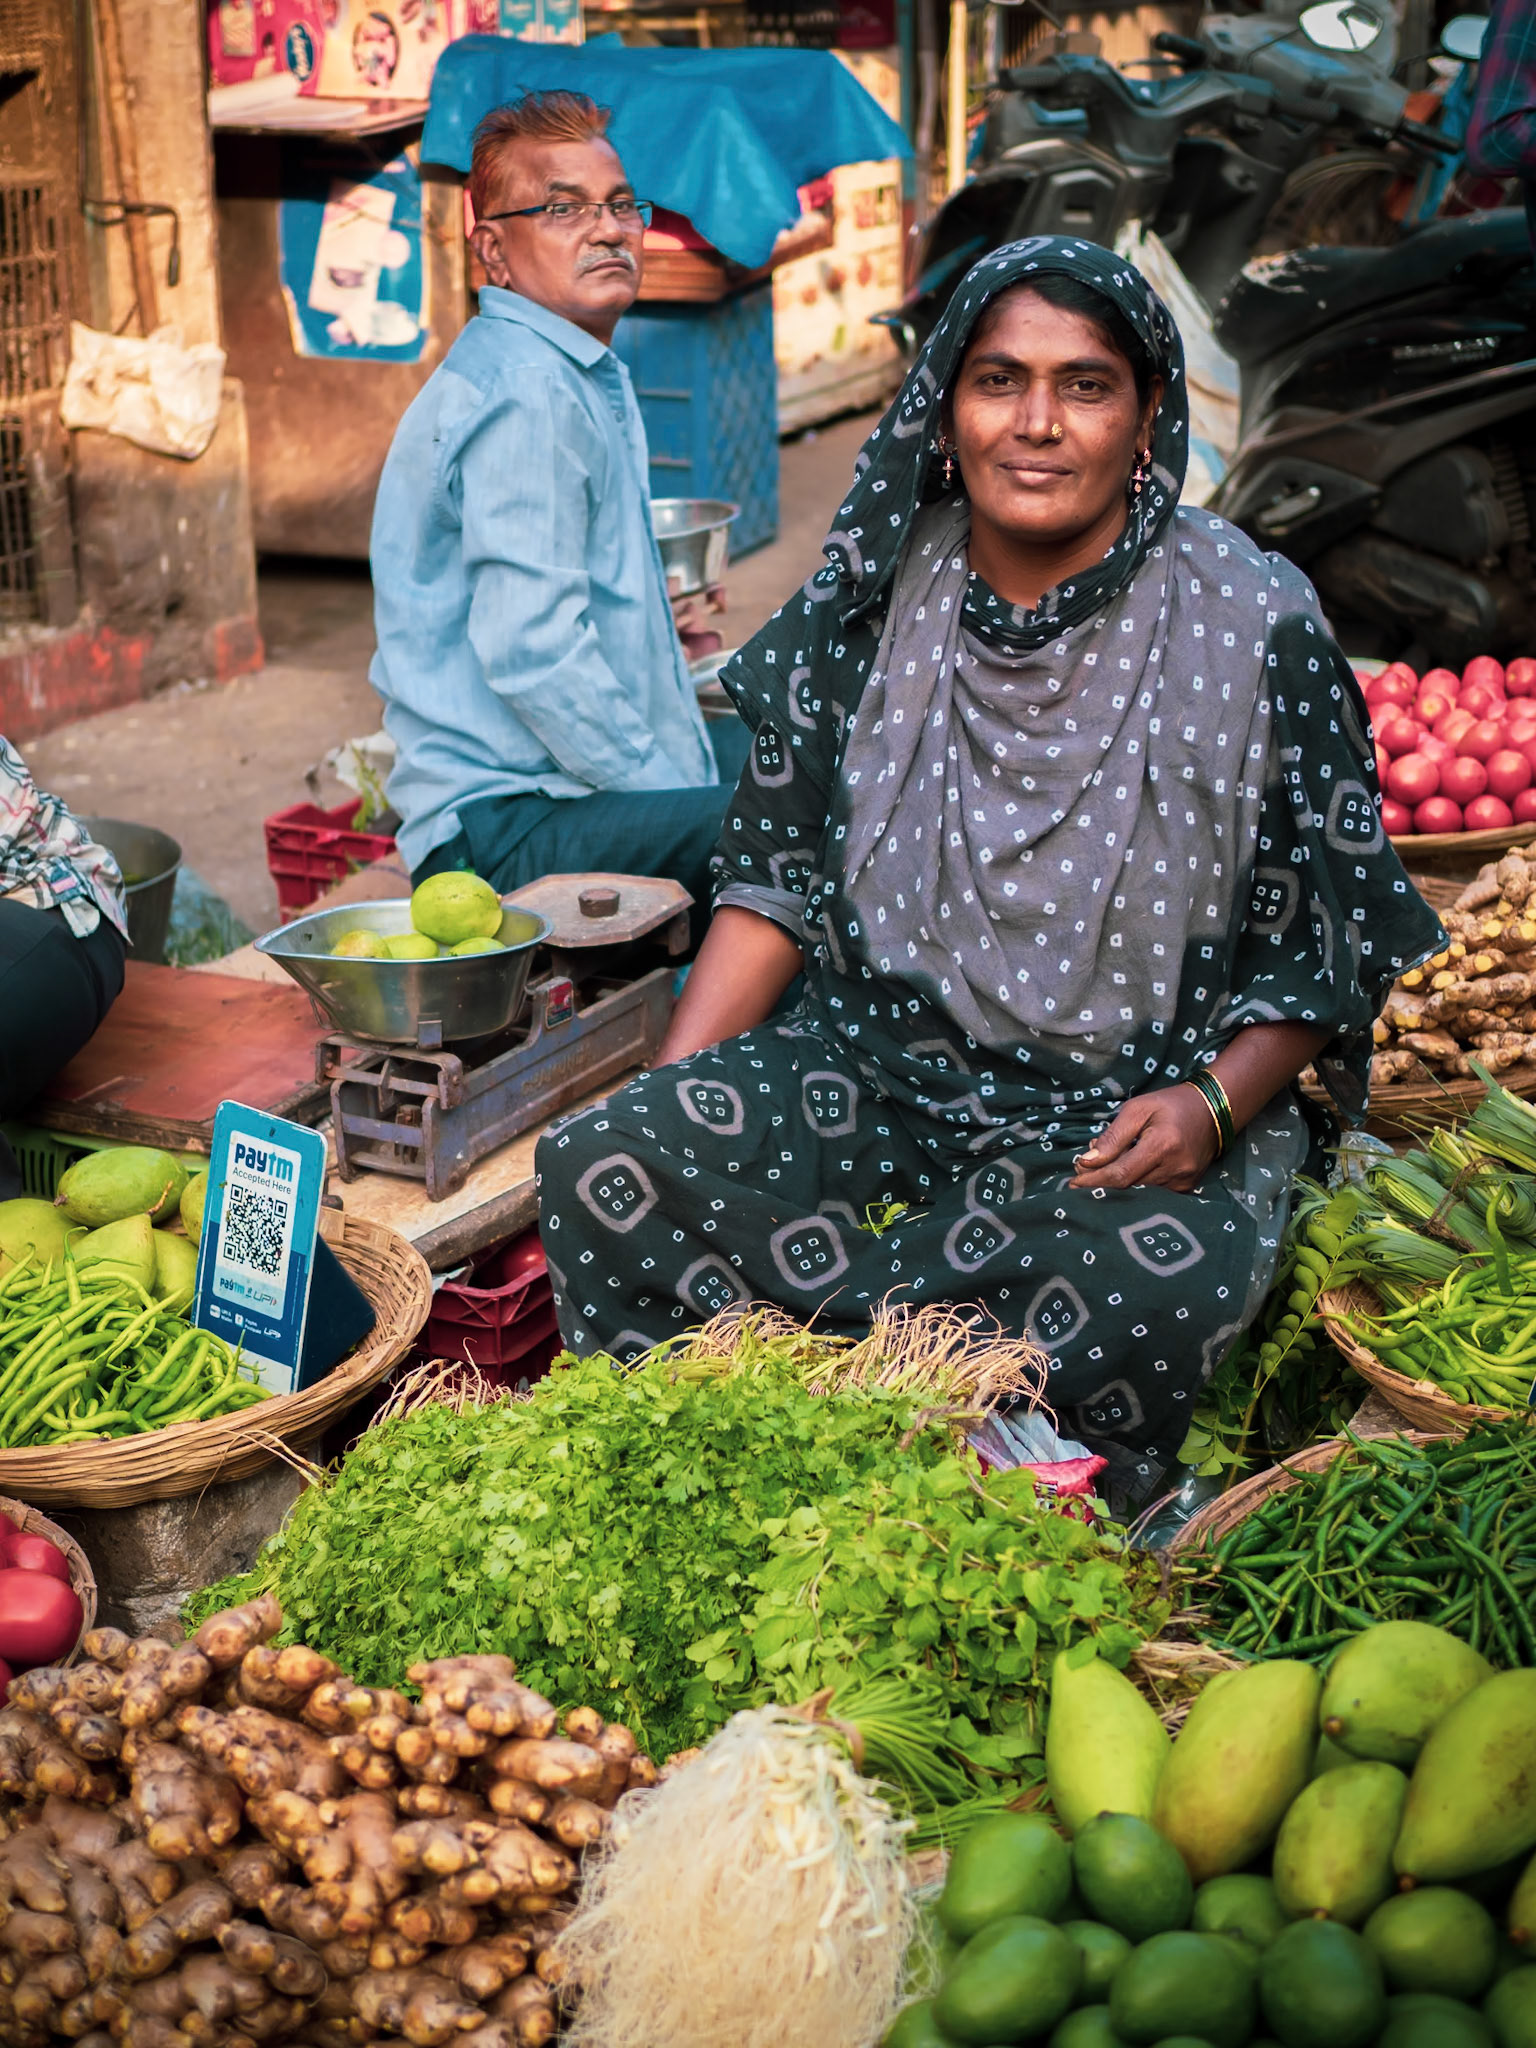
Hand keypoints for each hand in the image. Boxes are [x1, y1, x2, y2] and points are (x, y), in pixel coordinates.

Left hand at [1068, 1086, 1219, 1193]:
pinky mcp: (1187, 1188)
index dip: (1094, 1181)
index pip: (1120, 1174)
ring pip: (1139, 1191)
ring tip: (1111, 1160)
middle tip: (1085, 1168)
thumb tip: (1087, 1161)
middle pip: (1128, 1186)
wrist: (1213, 1110)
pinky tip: (1131, 1167)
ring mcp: (1183, 1181)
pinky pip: (1153, 1192)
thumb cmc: (1170, 1105)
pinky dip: (1137, 1183)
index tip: (1073, 1181)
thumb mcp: (1138, 1108)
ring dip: (1119, 1180)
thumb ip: (1113, 1136)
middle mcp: (1175, 1168)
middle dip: (1102, 1179)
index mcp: (1162, 1145)